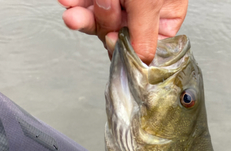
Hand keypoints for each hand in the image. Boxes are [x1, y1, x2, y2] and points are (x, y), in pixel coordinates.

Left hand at [58, 0, 187, 63]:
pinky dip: (74, 1)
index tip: (113, 39)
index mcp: (164, 15)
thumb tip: (144, 65)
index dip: (127, 46)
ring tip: (72, 5)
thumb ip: (145, 37)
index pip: (145, 45)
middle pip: (117, 32)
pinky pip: (84, 4)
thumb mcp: (149, 2)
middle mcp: (142, 9)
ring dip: (84, 14)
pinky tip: (67, 0)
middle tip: (99, 6)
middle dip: (102, 20)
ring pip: (98, 18)